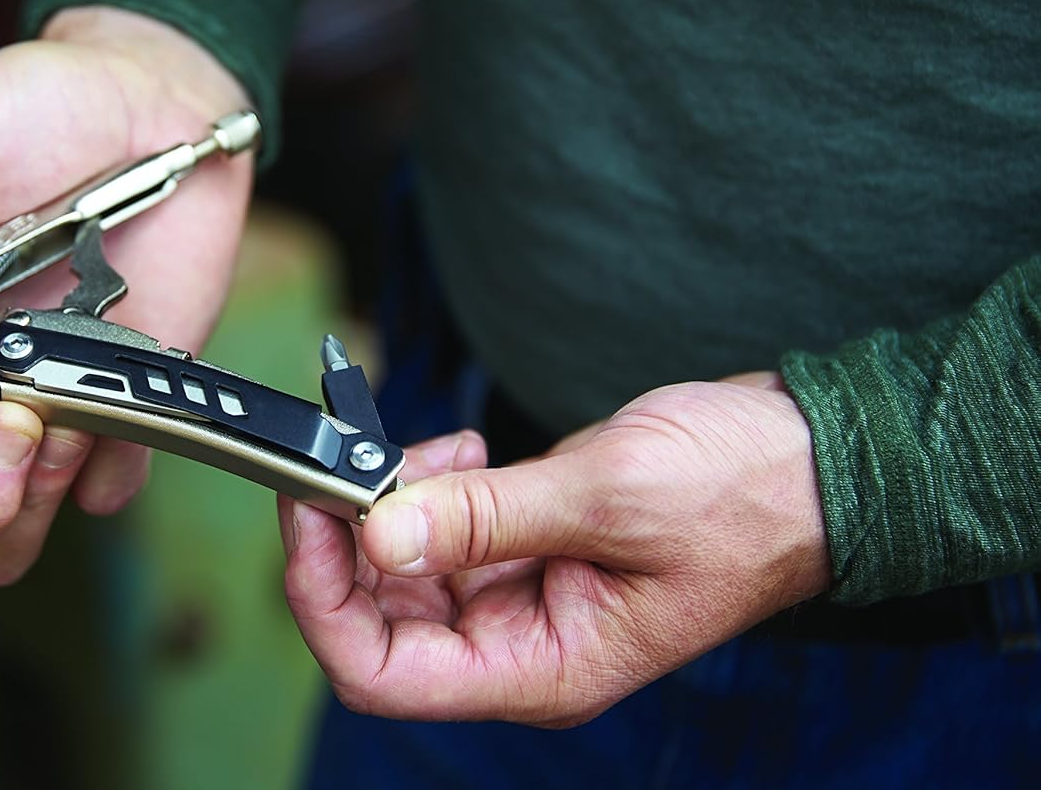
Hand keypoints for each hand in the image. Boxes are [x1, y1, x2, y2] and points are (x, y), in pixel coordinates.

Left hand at [278, 373, 830, 725]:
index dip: (324, 600)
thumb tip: (377, 532)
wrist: (810, 458)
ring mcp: (521, 597)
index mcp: (543, 668)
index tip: (310, 512)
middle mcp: (522, 646)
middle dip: (349, 539)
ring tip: (437, 448)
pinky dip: (430, 488)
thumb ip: (485, 520)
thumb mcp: (606, 499)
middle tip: (352, 460)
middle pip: (381, 619)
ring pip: (406, 568)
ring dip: (393, 504)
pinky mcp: (526, 548)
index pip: (384, 672)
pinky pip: (445, 530)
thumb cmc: (741, 493)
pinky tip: (462, 449)